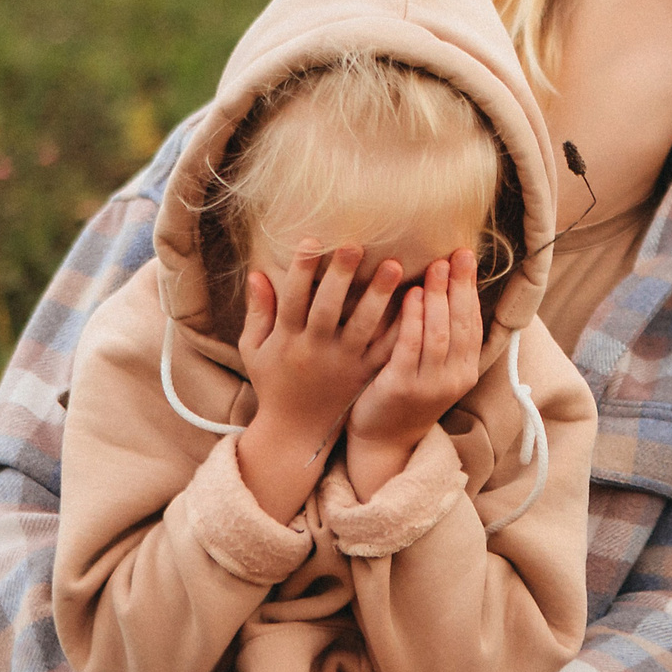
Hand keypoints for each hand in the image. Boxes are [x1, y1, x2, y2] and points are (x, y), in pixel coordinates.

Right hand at [234, 243, 403, 502]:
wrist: (296, 431)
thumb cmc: (273, 382)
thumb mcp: (254, 349)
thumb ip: (257, 312)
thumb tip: (256, 272)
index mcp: (287, 340)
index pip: (292, 300)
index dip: (300, 271)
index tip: (312, 240)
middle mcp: (316, 350)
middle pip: (328, 309)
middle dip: (341, 277)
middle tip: (356, 245)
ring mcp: (343, 364)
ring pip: (363, 328)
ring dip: (378, 296)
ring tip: (395, 266)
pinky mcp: (365, 375)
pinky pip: (386, 350)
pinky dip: (401, 328)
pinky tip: (417, 303)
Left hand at [345, 253, 482, 491]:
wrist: (382, 441)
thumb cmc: (404, 395)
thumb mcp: (433, 369)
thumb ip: (442, 337)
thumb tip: (445, 287)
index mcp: (465, 371)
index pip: (473, 322)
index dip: (470, 289)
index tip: (466, 257)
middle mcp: (454, 378)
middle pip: (461, 324)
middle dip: (459, 286)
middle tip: (454, 255)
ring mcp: (430, 385)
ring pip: (440, 333)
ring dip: (439, 297)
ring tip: (435, 267)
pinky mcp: (403, 387)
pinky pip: (411, 346)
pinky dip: (414, 318)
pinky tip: (411, 295)